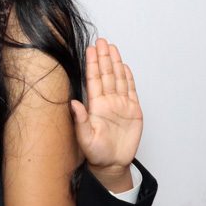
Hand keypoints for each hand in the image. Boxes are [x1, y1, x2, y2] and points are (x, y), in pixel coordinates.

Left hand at [70, 38, 142, 191]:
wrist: (113, 164)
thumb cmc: (96, 153)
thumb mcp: (85, 138)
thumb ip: (80, 120)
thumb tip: (72, 103)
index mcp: (96, 106)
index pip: (94, 80)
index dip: (93, 64)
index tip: (91, 49)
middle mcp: (108, 102)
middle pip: (107, 75)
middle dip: (104, 57)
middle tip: (102, 41)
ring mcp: (121, 105)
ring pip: (118, 79)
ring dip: (116, 63)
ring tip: (113, 48)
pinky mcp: (133, 111)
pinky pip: (131, 91)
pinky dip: (129, 79)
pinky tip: (125, 67)